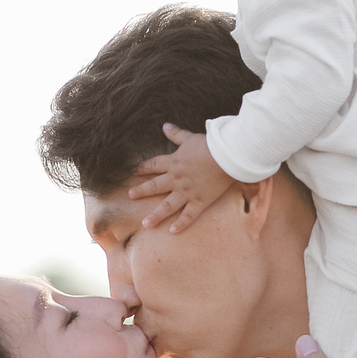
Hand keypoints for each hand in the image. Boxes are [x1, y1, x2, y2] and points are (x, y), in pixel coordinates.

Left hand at [128, 125, 244, 232]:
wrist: (226, 156)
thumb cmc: (210, 145)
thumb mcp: (190, 138)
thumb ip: (177, 134)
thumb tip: (165, 126)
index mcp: (174, 163)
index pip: (154, 165)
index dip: (142, 168)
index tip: (133, 172)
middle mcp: (177, 179)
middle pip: (155, 186)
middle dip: (142, 190)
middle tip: (130, 196)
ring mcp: (187, 192)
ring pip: (167, 206)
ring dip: (156, 215)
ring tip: (145, 224)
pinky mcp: (200, 201)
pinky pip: (188, 215)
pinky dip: (181, 224)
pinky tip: (172, 231)